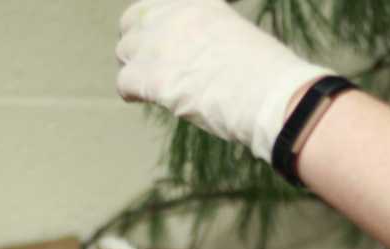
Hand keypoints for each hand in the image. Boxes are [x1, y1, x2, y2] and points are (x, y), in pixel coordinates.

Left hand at [116, 0, 333, 161]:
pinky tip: (144, 99)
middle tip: (151, 63)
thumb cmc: (263, 73)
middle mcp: (170, 14)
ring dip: (135, 67)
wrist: (265, 93)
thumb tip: (196, 54)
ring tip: (152, 84)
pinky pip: (123, 82)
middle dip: (138, 40)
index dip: (156, 21)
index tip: (164, 39)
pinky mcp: (148, 75)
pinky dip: (132, 92)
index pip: (156, 3)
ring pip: (125, 50)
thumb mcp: (235, 34)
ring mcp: (156, 43)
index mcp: (194, 1)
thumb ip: (207, 33)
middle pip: (132, 21)